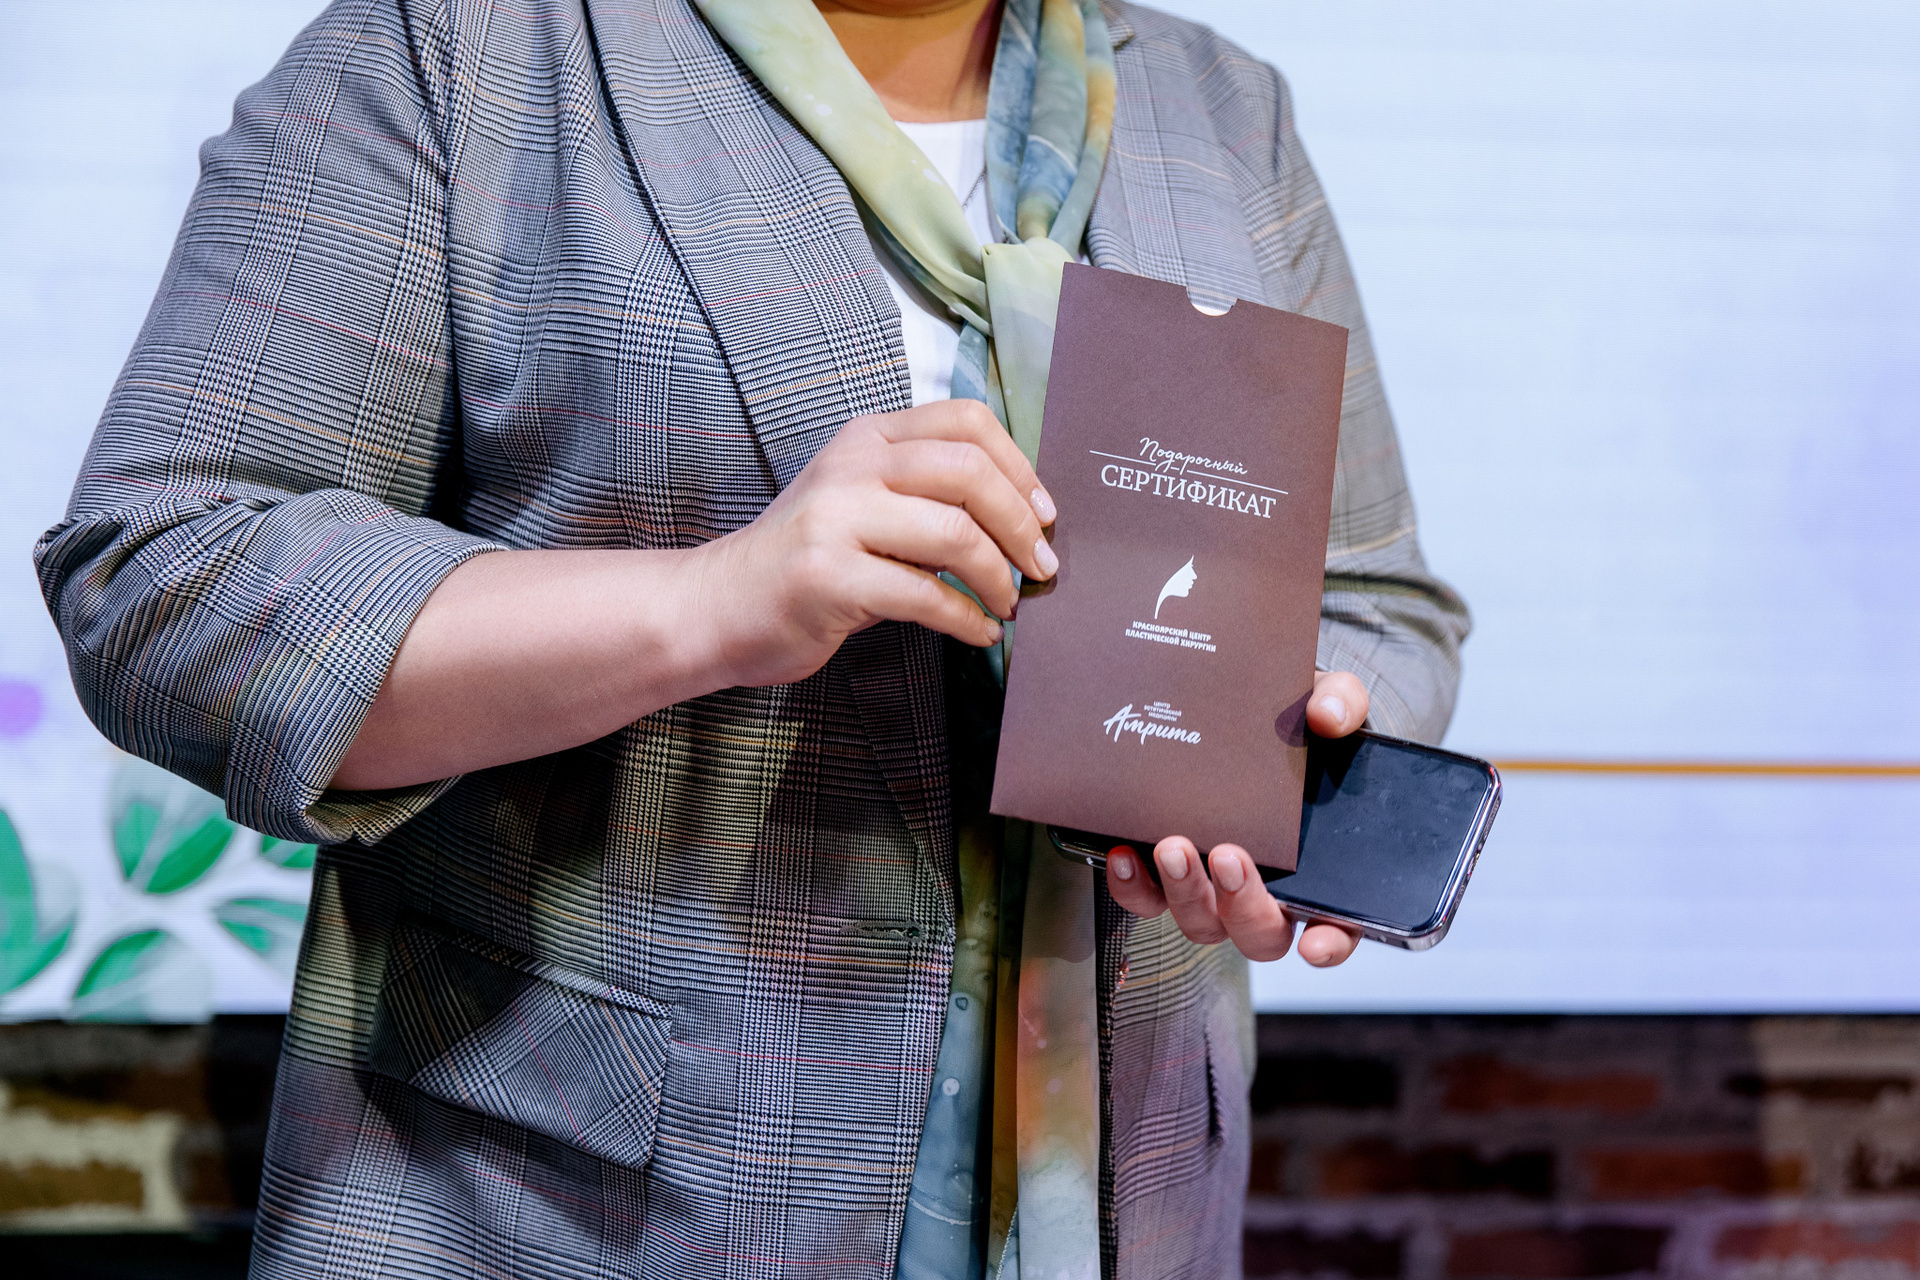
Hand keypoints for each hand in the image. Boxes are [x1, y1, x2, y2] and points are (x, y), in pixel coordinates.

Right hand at [689, 400, 1056, 687]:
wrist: (718, 604)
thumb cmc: (804, 560)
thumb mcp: (860, 501)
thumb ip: (924, 494)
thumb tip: (1020, 518)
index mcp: (868, 437)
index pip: (966, 421)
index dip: (1020, 466)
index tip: (1046, 512)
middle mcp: (852, 466)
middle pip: (970, 473)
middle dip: (1022, 525)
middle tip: (1042, 566)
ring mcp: (836, 520)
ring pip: (954, 534)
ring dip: (999, 577)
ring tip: (1010, 603)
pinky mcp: (829, 578)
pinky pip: (925, 596)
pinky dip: (967, 619)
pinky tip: (980, 632)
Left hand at [1104, 670, 1369, 964]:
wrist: (1245, 717)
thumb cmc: (1297, 729)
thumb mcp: (1329, 706)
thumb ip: (1342, 705)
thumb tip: (1329, 716)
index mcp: (1321, 870)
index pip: (1337, 925)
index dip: (1329, 944)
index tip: (1315, 944)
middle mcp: (1267, 893)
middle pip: (1260, 934)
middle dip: (1242, 904)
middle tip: (1228, 855)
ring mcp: (1213, 890)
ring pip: (1202, 924)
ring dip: (1185, 894)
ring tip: (1172, 846)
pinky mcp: (1166, 876)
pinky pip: (1147, 901)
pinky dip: (1133, 888)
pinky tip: (1124, 855)